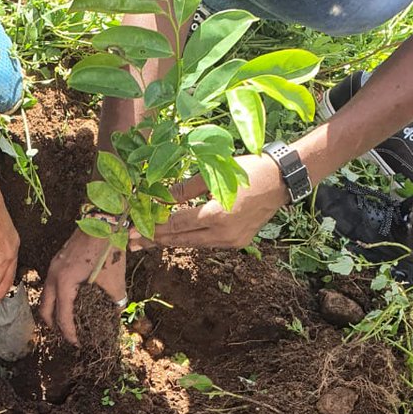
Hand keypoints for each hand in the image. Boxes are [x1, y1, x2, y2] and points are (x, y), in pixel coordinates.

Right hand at [40, 225, 126, 344]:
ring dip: (55, 312)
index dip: (70, 334)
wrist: (103, 220)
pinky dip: (57, 298)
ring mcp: (53, 267)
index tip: (78, 343)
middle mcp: (53, 276)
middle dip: (55, 327)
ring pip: (46, 297)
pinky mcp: (57, 261)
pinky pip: (51, 286)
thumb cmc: (108, 249)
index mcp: (65, 283)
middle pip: (45, 310)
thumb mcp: (115, 280)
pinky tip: (71, 301)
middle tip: (69, 336)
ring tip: (70, 321)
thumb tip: (116, 317)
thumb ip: (115, 302)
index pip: (62, 317)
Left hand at [129, 154, 286, 251]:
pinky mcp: (237, 243)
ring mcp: (231, 241)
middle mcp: (223, 234)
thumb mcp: (213, 174)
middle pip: (180, 239)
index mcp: (216, 215)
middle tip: (130, 243)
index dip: (151, 227)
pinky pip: (206, 242)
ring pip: (193, 243)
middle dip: (154, 240)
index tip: (131, 230)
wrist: (282, 181)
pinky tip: (174, 237)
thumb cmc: (248, 170)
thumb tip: (159, 198)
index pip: (175, 224)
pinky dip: (189, 238)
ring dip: (170, 241)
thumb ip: (184, 189)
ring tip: (147, 242)